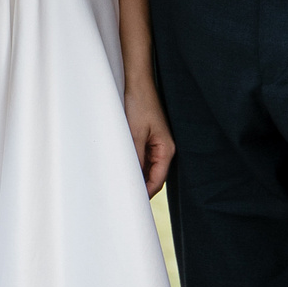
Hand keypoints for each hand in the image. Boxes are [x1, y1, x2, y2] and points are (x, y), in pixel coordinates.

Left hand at [123, 76, 175, 195]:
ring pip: (147, 168)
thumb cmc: (139, 104)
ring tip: (120, 185)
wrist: (137, 82)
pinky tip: (122, 167)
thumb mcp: (134, 134)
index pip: (157, 180)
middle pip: (153, 176)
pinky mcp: (148, 137)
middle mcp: (164, 149)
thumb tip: (133, 180)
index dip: (145, 193)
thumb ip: (135, 158)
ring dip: (136, 175)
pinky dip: (134, 164)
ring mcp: (156, 144)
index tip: (132, 204)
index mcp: (166, 150)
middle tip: (123, 198)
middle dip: (141, 187)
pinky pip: (143, 158)